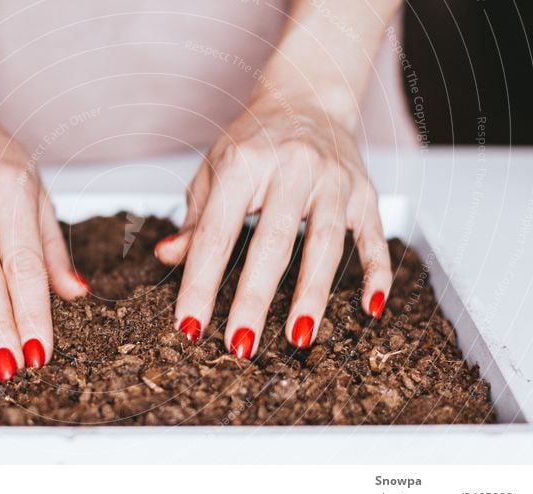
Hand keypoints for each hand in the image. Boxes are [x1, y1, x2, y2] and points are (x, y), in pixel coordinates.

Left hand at [155, 96, 391, 357]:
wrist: (307, 97)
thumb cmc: (254, 139)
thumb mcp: (214, 169)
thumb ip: (196, 217)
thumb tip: (168, 256)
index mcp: (243, 164)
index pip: (217, 234)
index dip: (200, 283)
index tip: (190, 325)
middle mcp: (291, 168)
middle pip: (272, 243)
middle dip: (255, 298)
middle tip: (240, 344)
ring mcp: (333, 181)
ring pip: (325, 244)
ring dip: (313, 294)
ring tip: (299, 337)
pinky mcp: (365, 193)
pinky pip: (374, 237)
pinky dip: (376, 274)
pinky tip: (369, 309)